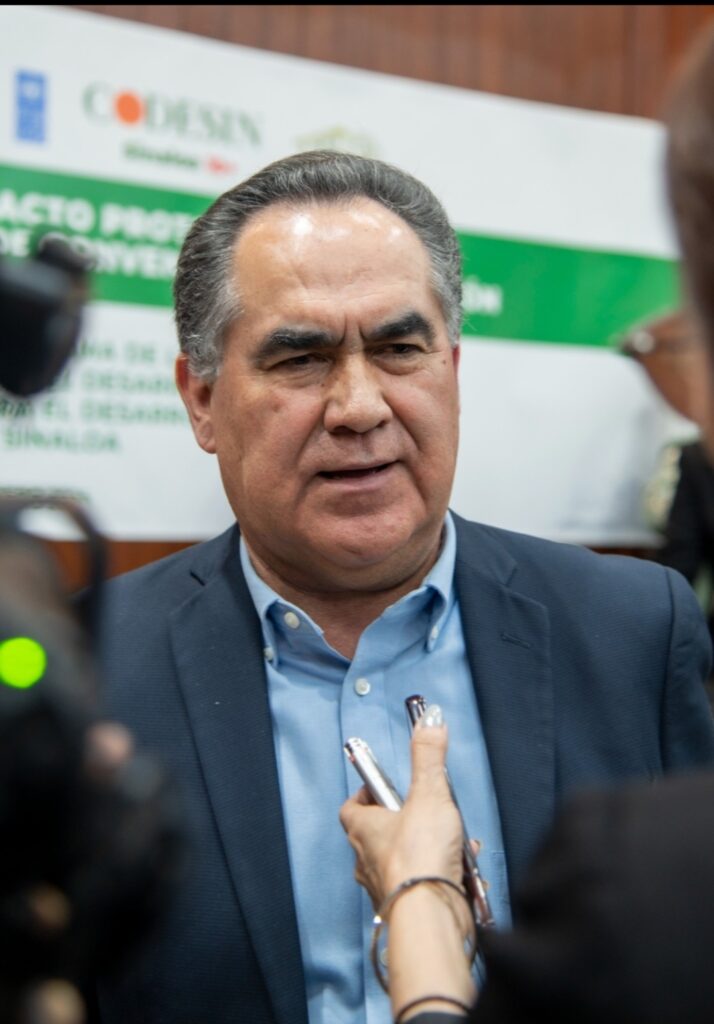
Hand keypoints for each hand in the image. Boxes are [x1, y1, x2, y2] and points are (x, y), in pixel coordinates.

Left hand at [339, 710, 464, 907]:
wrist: (429, 915)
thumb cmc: (419, 857)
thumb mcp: (428, 793)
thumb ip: (429, 757)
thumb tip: (429, 720)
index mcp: (363, 829)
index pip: (353, 805)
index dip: (368, 793)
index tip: (386, 784)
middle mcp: (367, 859)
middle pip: (380, 832)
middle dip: (406, 820)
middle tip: (426, 810)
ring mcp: (385, 886)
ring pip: (403, 859)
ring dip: (427, 847)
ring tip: (453, 841)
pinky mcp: (407, 907)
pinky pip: (421, 883)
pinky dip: (439, 873)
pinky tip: (462, 869)